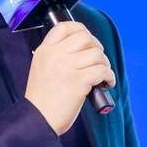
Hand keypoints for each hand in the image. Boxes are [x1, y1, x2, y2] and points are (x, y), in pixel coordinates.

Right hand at [24, 21, 115, 135]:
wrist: (37, 119)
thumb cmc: (42, 99)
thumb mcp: (41, 69)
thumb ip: (56, 56)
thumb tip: (82, 50)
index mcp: (45, 51)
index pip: (65, 27)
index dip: (80, 29)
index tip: (87, 39)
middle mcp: (56, 55)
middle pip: (85, 37)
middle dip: (96, 47)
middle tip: (97, 59)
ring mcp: (68, 67)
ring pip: (97, 54)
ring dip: (104, 64)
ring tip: (102, 75)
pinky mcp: (79, 82)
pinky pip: (102, 70)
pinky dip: (109, 77)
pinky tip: (106, 83)